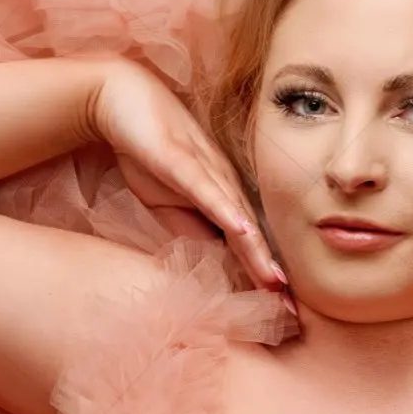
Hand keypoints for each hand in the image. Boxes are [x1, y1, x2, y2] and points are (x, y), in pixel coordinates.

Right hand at [88, 58, 289, 298]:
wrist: (119, 99)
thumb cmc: (148, 152)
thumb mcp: (170, 205)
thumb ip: (193, 231)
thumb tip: (214, 264)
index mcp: (222, 198)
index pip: (249, 246)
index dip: (264, 279)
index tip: (284, 313)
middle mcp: (223, 185)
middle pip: (253, 237)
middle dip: (271, 275)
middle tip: (293, 313)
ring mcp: (205, 171)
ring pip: (237, 217)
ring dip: (258, 251)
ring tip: (276, 283)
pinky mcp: (182, 159)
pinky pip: (207, 189)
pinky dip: (226, 210)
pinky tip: (242, 231)